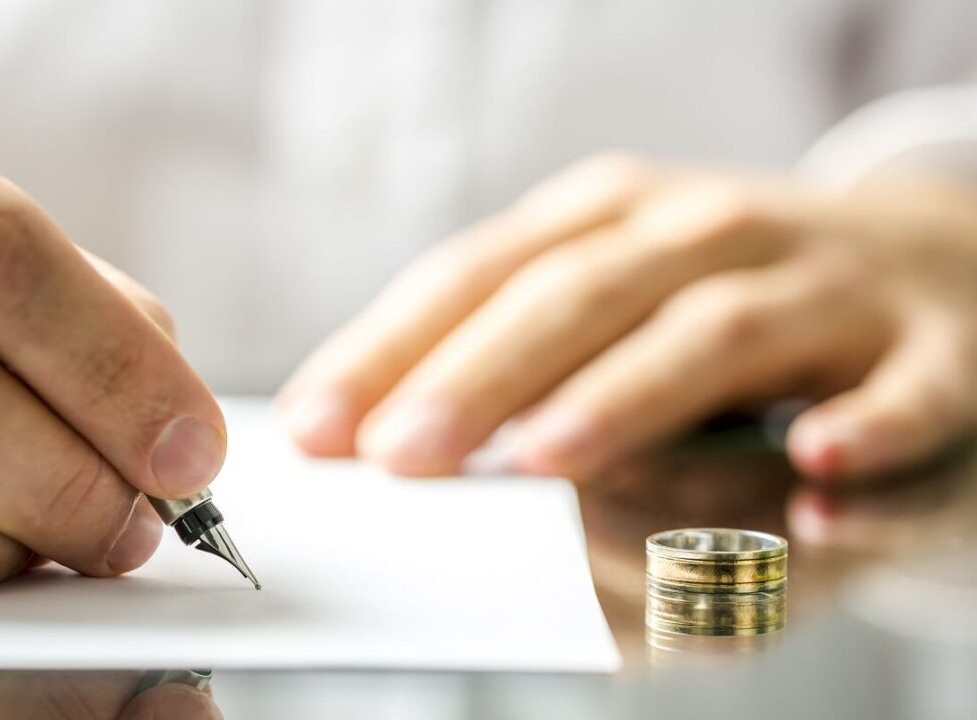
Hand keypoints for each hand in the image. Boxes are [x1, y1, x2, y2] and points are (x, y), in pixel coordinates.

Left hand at [280, 152, 976, 481]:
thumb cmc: (744, 322)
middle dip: (479, 375)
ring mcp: (827, 288)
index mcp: (614, 223)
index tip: (314, 429)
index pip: (480, 276)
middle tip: (397, 455)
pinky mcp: (941, 354)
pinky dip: (869, 433)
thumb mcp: (625, 314)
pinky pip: (910, 395)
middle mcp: (710, 237)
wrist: (945, 279)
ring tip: (549, 457)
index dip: (391, 348)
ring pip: (717, 332)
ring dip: (630, 395)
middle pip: (579, 294)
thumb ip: (531, 376)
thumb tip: (407, 456)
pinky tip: (816, 475)